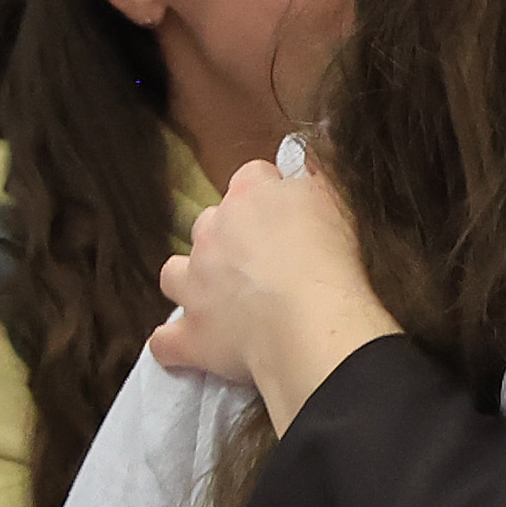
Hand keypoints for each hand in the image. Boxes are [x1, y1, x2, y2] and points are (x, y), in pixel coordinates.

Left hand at [153, 157, 404, 431]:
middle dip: (228, 240)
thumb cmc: (332, 258)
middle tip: (264, 264)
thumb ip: (319, 175)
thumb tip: (309, 158)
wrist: (311, 322)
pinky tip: (190, 349)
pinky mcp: (193, 334)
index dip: (272, 197)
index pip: (253, 178)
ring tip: (219, 301)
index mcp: (249, 195)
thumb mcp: (339, 199)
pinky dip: (175, 345)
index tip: (292, 217)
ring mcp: (194, 285)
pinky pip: (166, 341)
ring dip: (191, 283)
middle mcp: (211, 232)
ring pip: (174, 274)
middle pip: (209, 225)